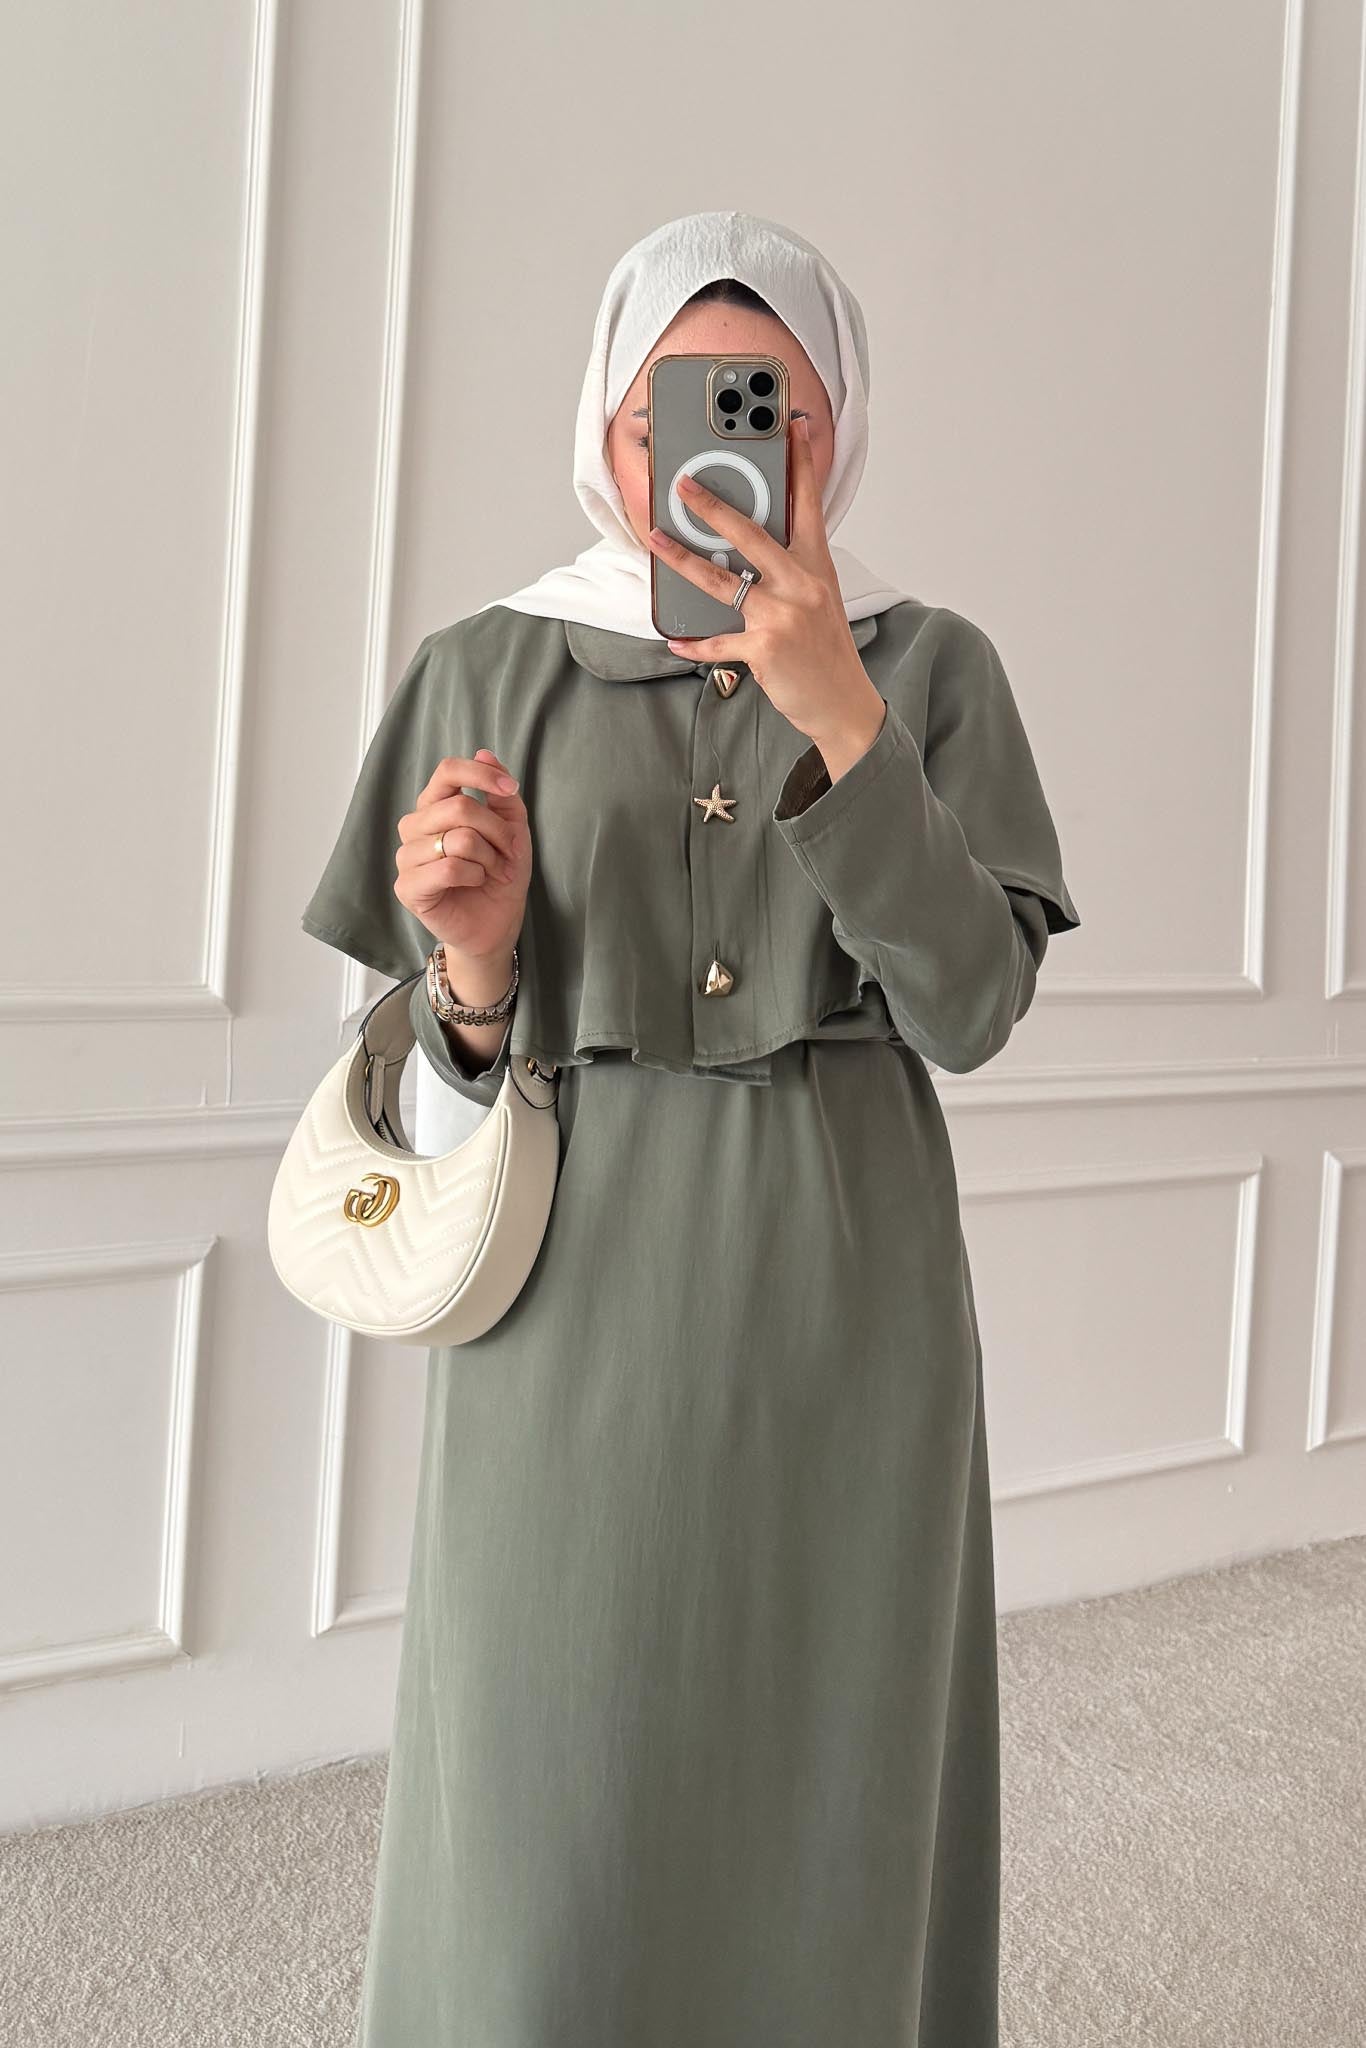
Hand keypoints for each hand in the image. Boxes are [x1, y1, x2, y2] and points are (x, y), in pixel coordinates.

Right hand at [394, 749, 530, 961]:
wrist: (496, 925)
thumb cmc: (499, 876)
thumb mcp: (512, 829)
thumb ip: (501, 794)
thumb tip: (485, 752)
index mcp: (434, 807)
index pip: (447, 771)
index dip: (481, 774)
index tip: (510, 789)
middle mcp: (414, 827)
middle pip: (459, 806)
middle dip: (497, 831)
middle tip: (509, 853)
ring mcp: (407, 857)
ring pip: (459, 838)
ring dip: (489, 858)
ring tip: (493, 872)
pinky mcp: (407, 887)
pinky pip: (449, 867)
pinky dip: (474, 875)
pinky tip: (475, 883)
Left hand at [645, 415, 887, 778]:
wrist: (843, 703)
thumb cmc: (827, 651)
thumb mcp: (819, 600)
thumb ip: (789, 572)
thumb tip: (744, 554)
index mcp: (816, 566)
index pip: (809, 504)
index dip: (800, 463)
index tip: (791, 426)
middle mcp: (801, 585)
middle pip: (751, 534)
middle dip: (713, 506)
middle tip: (684, 486)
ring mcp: (782, 616)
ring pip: (722, 581)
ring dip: (682, 560)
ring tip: (656, 542)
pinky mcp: (764, 648)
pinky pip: (717, 643)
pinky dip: (695, 644)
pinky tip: (675, 640)